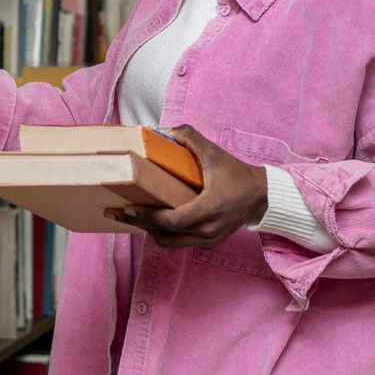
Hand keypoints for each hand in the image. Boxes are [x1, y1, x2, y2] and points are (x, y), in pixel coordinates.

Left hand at [109, 125, 269, 248]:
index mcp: (210, 208)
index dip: (148, 216)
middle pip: (165, 234)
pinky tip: (147, 221)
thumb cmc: (236, 174)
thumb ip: (189, 137)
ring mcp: (208, 239)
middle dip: (137, 223)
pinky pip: (178, 242)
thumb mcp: (214, 152)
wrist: (260, 196)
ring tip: (127, 216)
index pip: (173, 220)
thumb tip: (162, 131)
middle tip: (114, 212)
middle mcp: (208, 229)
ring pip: (169, 242)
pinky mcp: (207, 243)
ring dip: (147, 230)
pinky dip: (162, 233)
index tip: (127, 207)